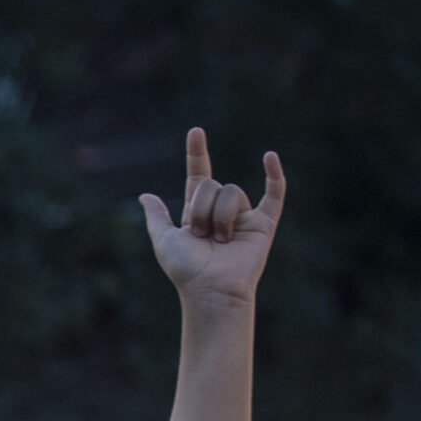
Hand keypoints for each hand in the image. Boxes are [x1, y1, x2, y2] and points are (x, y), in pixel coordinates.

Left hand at [139, 129, 285, 307]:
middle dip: (202, 208)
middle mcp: (220, 211)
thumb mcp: (164, 240)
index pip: (198, 176)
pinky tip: (270, 157)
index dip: (196, 154)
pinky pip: (274, 194)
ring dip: (221, 216)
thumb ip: (156, 217)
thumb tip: (145, 195)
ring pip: (232, 192)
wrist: (211, 289)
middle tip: (201, 235)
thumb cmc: (186, 270)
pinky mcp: (263, 224)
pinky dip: (275, 175)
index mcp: (196, 213)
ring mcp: (243, 216)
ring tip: (220, 241)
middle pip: (213, 185)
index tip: (195, 131)